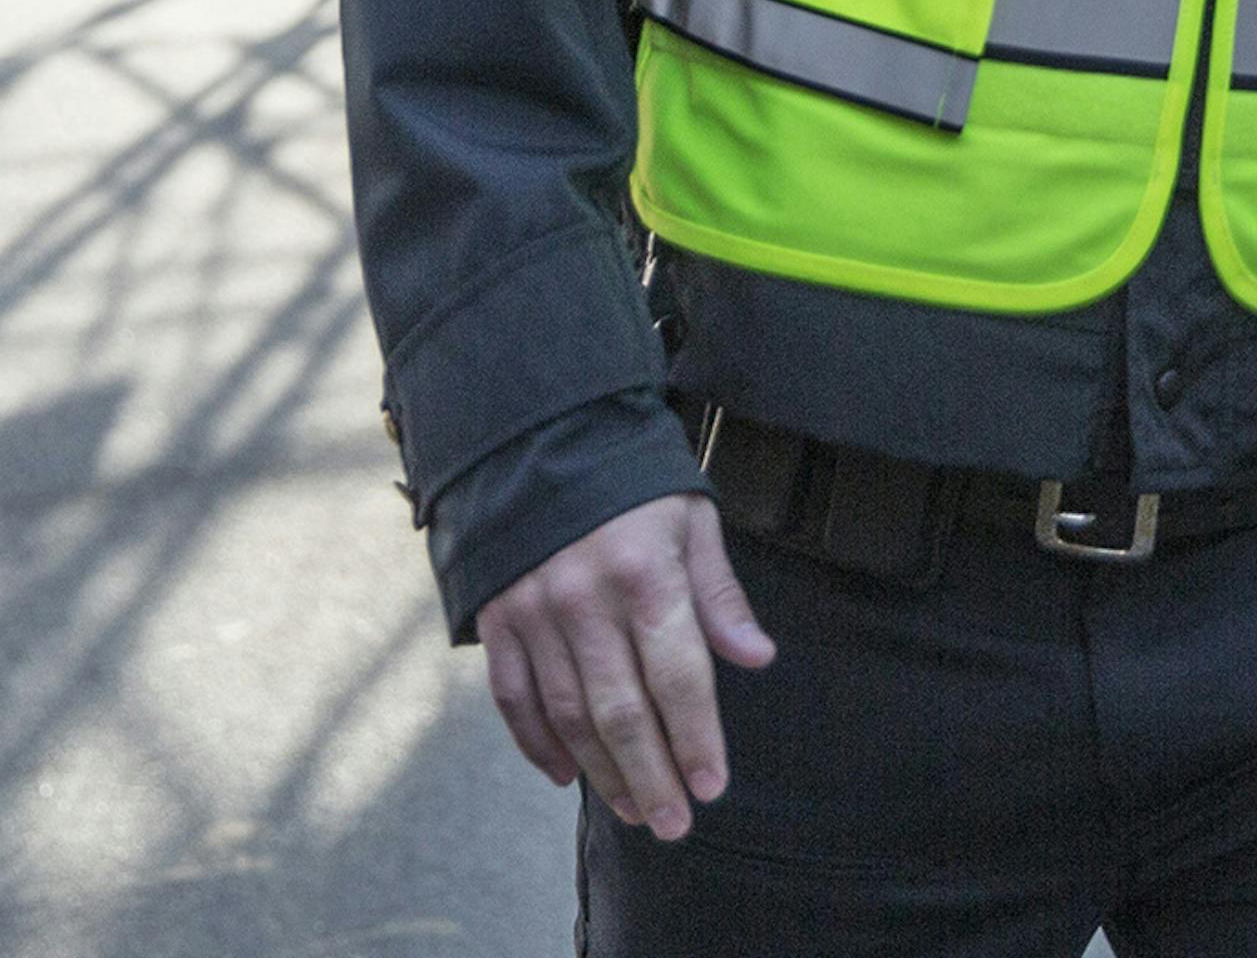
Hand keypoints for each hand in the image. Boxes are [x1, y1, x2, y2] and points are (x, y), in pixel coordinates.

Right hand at [477, 493, 774, 839]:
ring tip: (634, 810)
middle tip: (675, 824)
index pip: (677, 676)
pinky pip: (515, 699)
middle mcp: (586, 598)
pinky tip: (566, 777)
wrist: (541, 433)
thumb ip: (719, 593)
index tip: (712, 787)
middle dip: (652, 777)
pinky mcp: (497, 617)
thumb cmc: (632, 478)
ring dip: (603, 773)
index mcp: (645, 571)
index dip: (696, 738)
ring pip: (570, 715)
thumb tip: (757, 658)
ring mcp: (535, 611)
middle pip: (621, 711)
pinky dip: (538, 746)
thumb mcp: (690, 517)